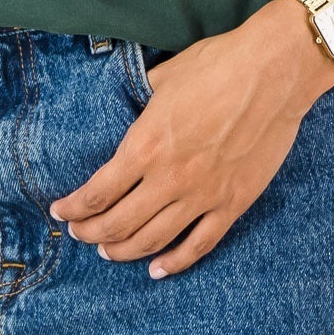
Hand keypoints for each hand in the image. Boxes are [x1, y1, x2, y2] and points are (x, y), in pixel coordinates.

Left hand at [48, 3, 333, 277]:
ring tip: (108, 252)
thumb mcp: (165, 76)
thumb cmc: (218, 65)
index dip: (74, 207)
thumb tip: (127, 100)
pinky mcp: (233, 203)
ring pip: (154, 239)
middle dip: (92, 233)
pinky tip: (158, 270)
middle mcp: (170, 177)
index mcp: (146, 144)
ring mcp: (203, 195)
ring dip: (125, 251)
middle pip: (119, 222)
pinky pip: (199, 244)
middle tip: (80, 234)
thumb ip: (141, 97)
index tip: (59, 212)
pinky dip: (176, 262)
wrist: (274, 73)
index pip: (98, 191)